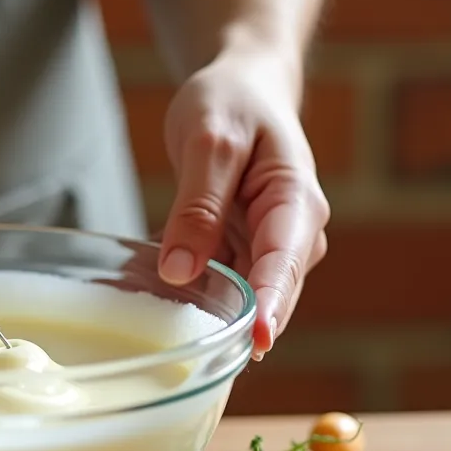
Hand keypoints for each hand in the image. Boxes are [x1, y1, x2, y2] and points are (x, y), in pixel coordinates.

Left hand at [156, 50, 329, 360]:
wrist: (244, 88)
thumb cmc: (233, 103)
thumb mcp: (209, 143)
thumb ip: (197, 206)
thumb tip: (180, 271)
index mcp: (296, 203)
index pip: (285, 263)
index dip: (270, 306)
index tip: (255, 342)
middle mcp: (293, 235)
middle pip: (269, 293)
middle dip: (239, 327)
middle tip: (198, 363)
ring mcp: (269, 247)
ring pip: (243, 297)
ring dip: (211, 317)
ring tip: (168, 342)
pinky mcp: (244, 251)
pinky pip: (221, 285)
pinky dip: (193, 296)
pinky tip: (154, 308)